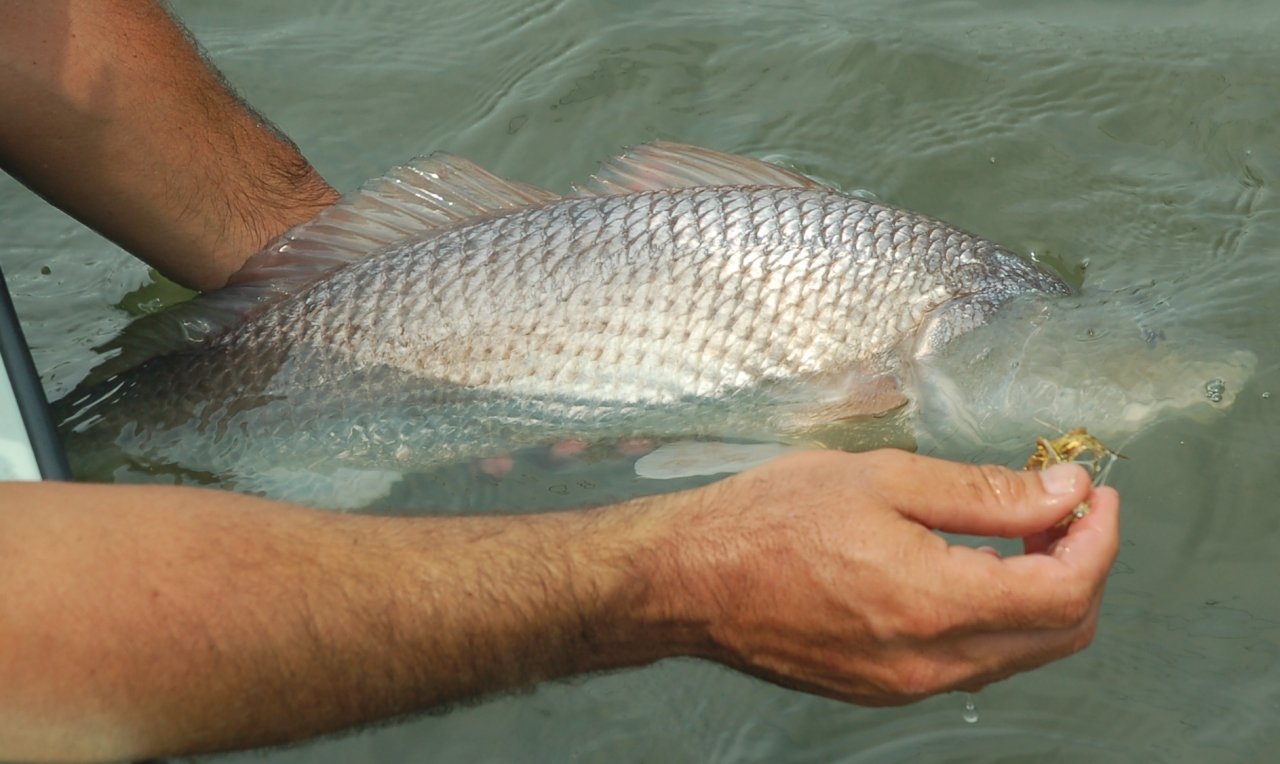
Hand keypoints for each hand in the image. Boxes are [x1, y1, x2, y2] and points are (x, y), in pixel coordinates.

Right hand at [661, 449, 1118, 704]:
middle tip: (1062, 509)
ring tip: (1017, 532)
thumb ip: (984, 492)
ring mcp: (905, 685)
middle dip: (1081, 568)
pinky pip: (969, 664)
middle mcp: (928, 663)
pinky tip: (967, 568)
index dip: (1098, 539)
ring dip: (1038, 594)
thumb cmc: (766, 521)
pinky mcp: (882, 690)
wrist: (690, 580)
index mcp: (932, 603)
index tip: (1093, 495)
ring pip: (1017, 655)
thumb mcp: (881, 478)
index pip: (1065, 590)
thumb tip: (1060, 493)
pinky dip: (993, 618)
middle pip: (1058, 635)